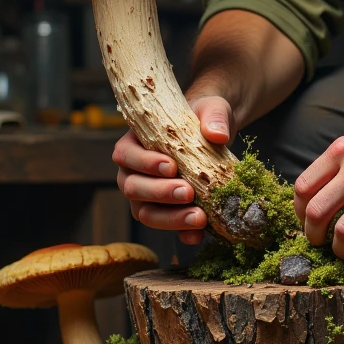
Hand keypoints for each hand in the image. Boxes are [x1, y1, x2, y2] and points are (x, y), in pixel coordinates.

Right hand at [112, 96, 232, 245]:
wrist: (217, 137)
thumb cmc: (203, 118)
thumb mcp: (212, 109)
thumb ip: (214, 116)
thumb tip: (218, 134)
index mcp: (134, 143)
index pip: (125, 155)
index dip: (144, 163)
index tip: (171, 166)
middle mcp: (133, 173)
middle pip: (133, 188)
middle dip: (160, 193)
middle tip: (187, 192)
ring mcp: (147, 197)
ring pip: (146, 214)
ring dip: (171, 218)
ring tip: (199, 217)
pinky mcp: (167, 213)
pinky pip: (169, 228)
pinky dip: (182, 233)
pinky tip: (199, 234)